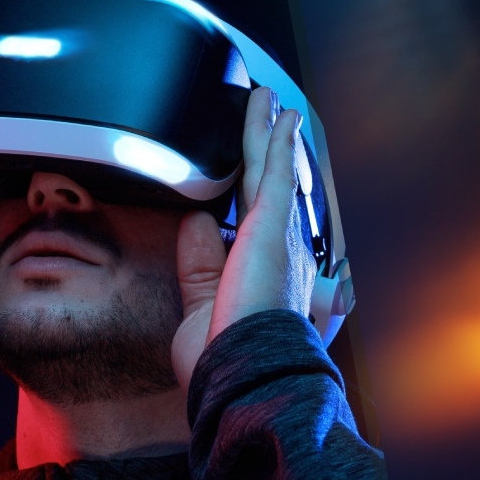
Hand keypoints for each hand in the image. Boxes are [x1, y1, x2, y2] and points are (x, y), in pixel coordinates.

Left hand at [171, 87, 316, 390]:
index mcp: (269, 282)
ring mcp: (282, 239)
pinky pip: (276, 171)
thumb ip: (199, 265)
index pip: (261, 234)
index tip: (256, 188)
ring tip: (269, 103)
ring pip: (273, 172)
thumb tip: (194, 221)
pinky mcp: (274, 225)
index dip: (259, 208)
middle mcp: (285, 257)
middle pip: (274, 193)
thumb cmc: (227, 362)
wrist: (244, 376)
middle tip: (273, 123)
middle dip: (271, 157)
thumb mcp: (203, 308)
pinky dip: (277, 140)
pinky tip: (279, 114)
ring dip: (270, 135)